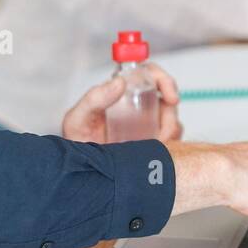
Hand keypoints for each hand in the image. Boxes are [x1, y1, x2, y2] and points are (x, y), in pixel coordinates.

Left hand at [62, 64, 182, 143]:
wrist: (81, 174)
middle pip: (165, 95)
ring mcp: (146, 124)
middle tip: (169, 128)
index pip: (146, 74)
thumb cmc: (75, 145)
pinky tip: (158, 153)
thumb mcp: (78, 120)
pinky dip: (172, 145)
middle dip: (172, 111)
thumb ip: (94, 99)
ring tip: (156, 146)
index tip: (169, 95)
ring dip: (170, 131)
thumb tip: (119, 82)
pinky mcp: (152, 143)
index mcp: (118, 94)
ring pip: (172, 119)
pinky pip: (173, 140)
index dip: (162, 79)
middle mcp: (135, 105)